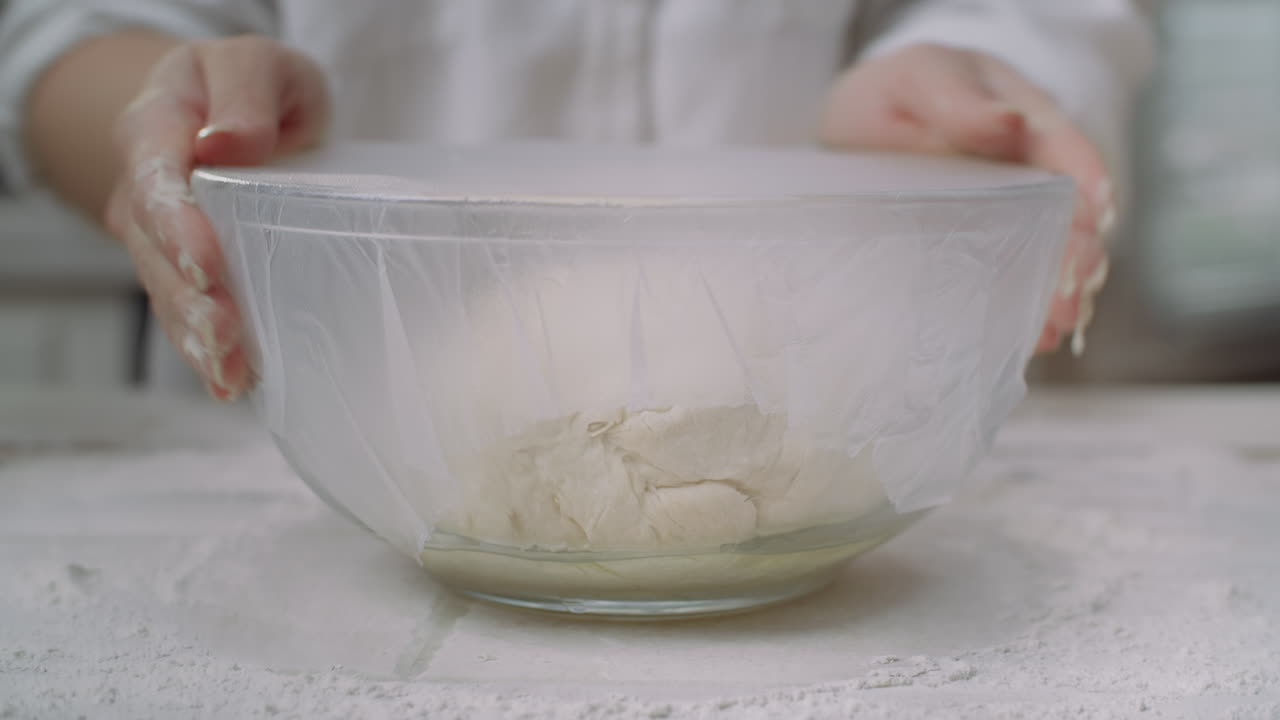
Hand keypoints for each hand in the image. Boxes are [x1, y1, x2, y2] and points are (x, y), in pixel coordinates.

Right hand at [105, 35, 328, 398]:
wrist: (231, 111)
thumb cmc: (251, 89)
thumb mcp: (258, 65)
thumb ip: (246, 93)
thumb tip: (229, 141)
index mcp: (157, 128)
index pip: (156, 181)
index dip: (178, 227)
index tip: (208, 264)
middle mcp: (145, 188)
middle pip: (156, 250)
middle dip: (191, 298)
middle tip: (227, 336)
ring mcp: (159, 235)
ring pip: (167, 292)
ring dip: (197, 336)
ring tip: (229, 371)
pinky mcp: (183, 269)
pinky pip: (185, 311)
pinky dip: (205, 350)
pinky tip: (229, 383)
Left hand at [820, 43, 1114, 354]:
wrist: (853, 135)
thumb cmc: (895, 96)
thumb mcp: (920, 78)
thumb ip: (959, 99)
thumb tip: (1008, 122)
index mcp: (1027, 126)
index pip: (1069, 154)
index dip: (1086, 186)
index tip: (1091, 218)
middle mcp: (1029, 181)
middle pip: (1068, 220)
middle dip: (1076, 257)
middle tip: (1071, 294)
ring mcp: (1010, 225)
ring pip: (1045, 261)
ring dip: (1054, 297)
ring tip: (1051, 329)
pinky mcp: (979, 261)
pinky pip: (1006, 289)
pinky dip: (1017, 316)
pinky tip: (1023, 342)